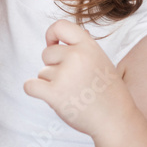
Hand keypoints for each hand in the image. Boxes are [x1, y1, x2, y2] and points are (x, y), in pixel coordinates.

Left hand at [23, 19, 131, 138]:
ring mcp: (65, 75)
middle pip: (47, 53)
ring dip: (51, 84)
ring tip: (72, 94)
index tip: (52, 45)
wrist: (116, 120)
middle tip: (72, 82)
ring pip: (42, 72)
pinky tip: (47, 96)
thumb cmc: (108, 92)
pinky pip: (30, 85)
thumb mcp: (101, 61)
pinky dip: (34, 90)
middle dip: (54, 67)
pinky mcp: (55, 94)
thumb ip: (82, 48)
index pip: (60, 26)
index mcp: (89, 46)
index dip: (51, 34)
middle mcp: (77, 56)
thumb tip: (59, 34)